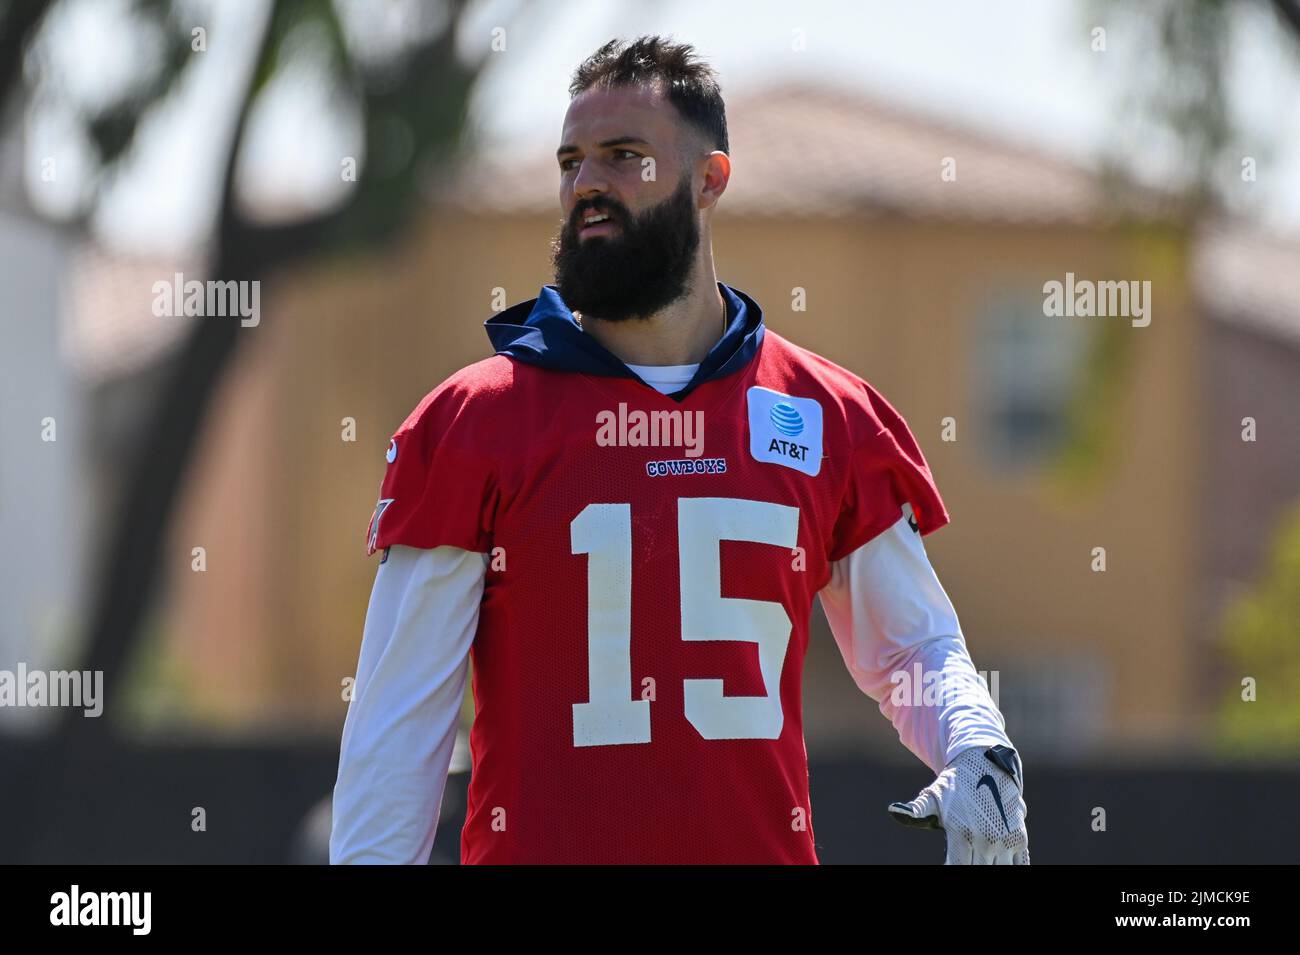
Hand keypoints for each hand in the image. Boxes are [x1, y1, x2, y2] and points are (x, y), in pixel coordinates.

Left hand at [888, 744, 1028, 863]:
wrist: (987, 763)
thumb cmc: (956, 783)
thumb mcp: (933, 796)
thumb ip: (916, 810)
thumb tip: (893, 811)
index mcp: (961, 833)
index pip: (957, 868)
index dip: (952, 869)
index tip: (949, 864)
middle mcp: (985, 839)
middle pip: (979, 871)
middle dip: (971, 868)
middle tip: (965, 859)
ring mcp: (1004, 840)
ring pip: (999, 870)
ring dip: (989, 867)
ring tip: (979, 860)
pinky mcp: (1019, 838)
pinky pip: (1020, 865)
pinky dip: (1011, 868)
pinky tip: (998, 863)